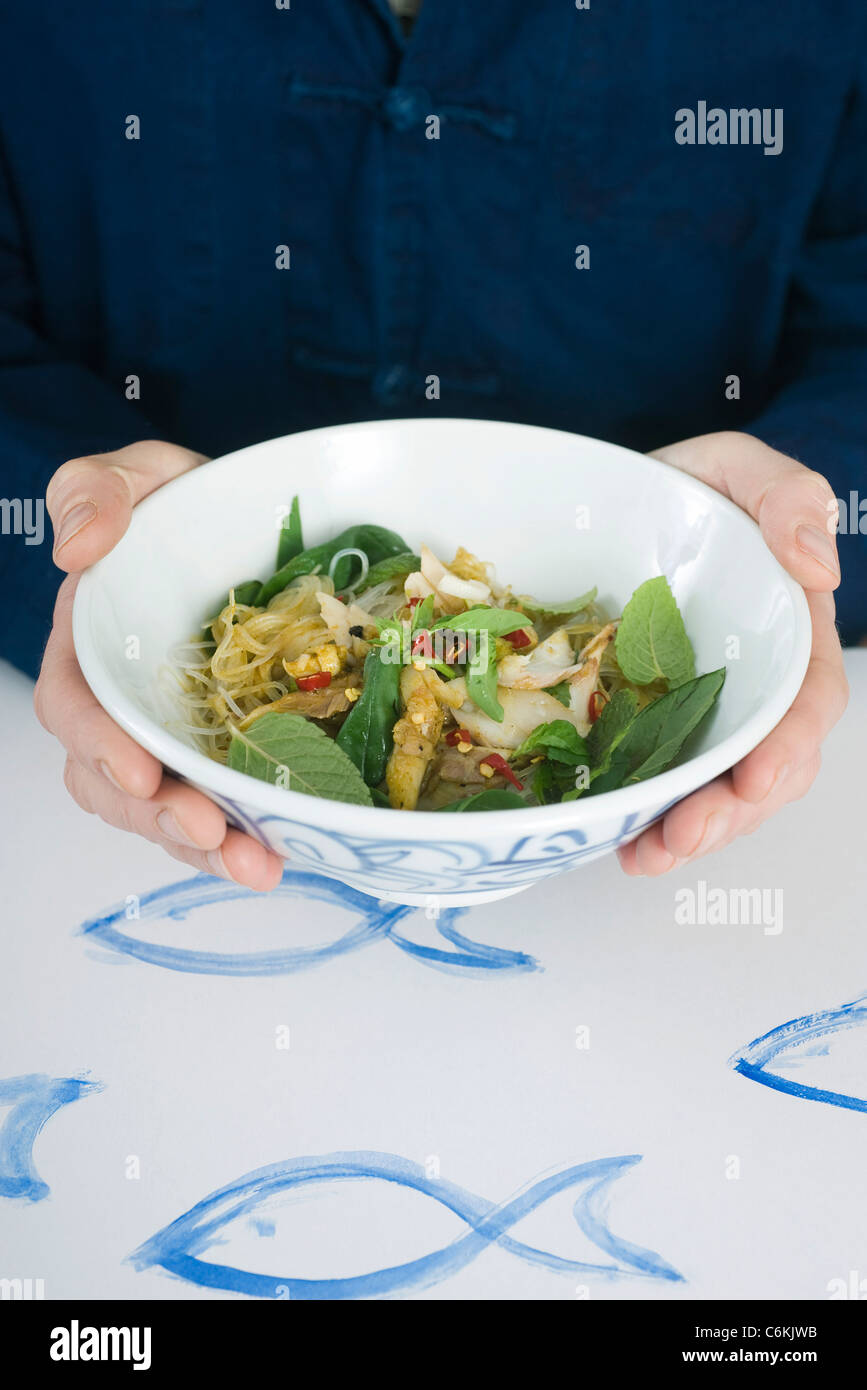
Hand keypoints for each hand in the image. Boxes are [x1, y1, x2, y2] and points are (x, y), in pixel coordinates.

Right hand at [35, 441, 283, 890]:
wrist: (247, 523)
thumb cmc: (182, 502)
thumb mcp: (138, 474)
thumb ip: (95, 492)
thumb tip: (76, 549)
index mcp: (90, 643)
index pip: (74, 706)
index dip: (100, 746)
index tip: (140, 773)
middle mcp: (122, 698)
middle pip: (115, 781)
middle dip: (159, 817)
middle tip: (212, 835)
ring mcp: (170, 730)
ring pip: (162, 807)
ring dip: (203, 845)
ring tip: (255, 864)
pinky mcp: (219, 748)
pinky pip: (216, 803)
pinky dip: (240, 836)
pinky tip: (276, 855)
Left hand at [617, 431, 847, 875]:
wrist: (608, 498)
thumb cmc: (684, 486)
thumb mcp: (735, 466)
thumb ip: (786, 495)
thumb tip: (820, 567)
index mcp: (787, 630)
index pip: (809, 699)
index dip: (789, 746)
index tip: (759, 779)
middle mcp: (752, 680)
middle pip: (768, 765)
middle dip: (732, 812)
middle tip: (683, 836)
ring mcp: (702, 708)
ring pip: (719, 788)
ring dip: (692, 832)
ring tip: (650, 855)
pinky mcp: (650, 723)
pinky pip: (663, 781)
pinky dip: (650, 819)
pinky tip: (627, 843)